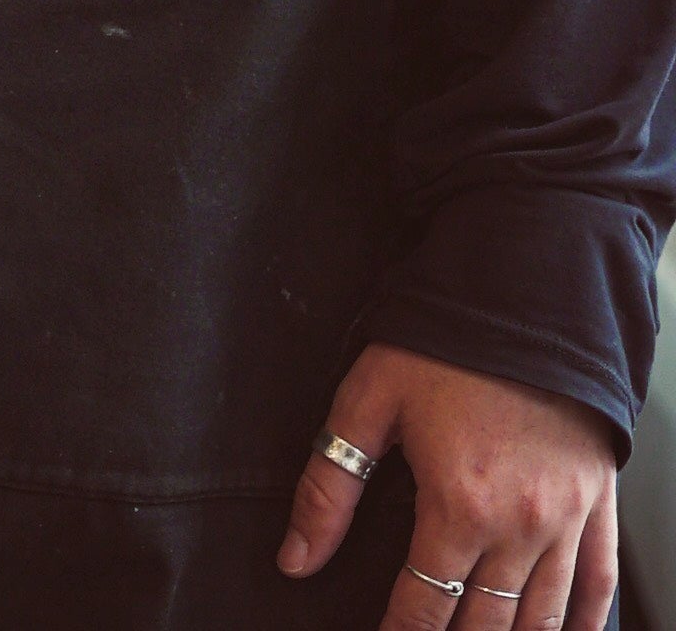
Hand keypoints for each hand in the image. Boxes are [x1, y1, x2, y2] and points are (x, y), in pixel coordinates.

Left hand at [280, 342, 617, 626]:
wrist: (527, 295)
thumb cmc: (448, 341)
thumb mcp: (370, 401)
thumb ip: (328, 486)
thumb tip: (295, 555)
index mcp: (459, 505)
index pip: (424, 607)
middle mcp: (519, 526)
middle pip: (483, 624)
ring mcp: (566, 520)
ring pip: (540, 618)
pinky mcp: (598, 503)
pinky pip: (598, 585)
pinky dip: (583, 621)